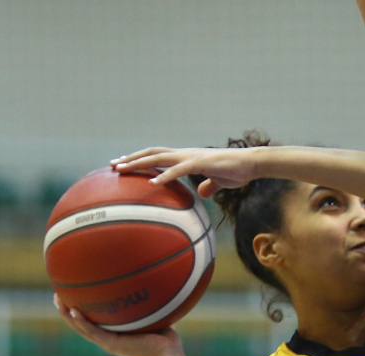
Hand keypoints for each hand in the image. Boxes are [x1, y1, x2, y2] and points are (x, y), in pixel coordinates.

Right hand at [54, 294, 185, 355]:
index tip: (70, 296)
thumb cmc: (166, 338)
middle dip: (66, 311)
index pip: (91, 323)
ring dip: (68, 315)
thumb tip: (148, 283)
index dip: (79, 311)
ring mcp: (109, 343)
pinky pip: (93, 332)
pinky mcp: (113, 345)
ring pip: (81, 328)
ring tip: (58, 301)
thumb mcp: (152, 315)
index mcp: (114, 335)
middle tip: (56, 296)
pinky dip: (82, 322)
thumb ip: (146, 303)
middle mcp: (108, 339)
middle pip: (80, 325)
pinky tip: (74, 311)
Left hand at [111, 147, 261, 197]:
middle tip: (112, 165)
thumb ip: (208, 186)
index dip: (141, 159)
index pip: (158, 155)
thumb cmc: (237, 171)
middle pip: (152, 153)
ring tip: (122, 169)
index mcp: (187, 157)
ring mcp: (191, 157)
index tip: (124, 164)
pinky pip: (178, 169)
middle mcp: (185, 153)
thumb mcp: (219, 182)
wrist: (251, 164)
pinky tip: (152, 182)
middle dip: (131, 158)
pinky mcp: (200, 163)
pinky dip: (164, 175)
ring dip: (138, 163)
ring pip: (158, 157)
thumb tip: (201, 194)